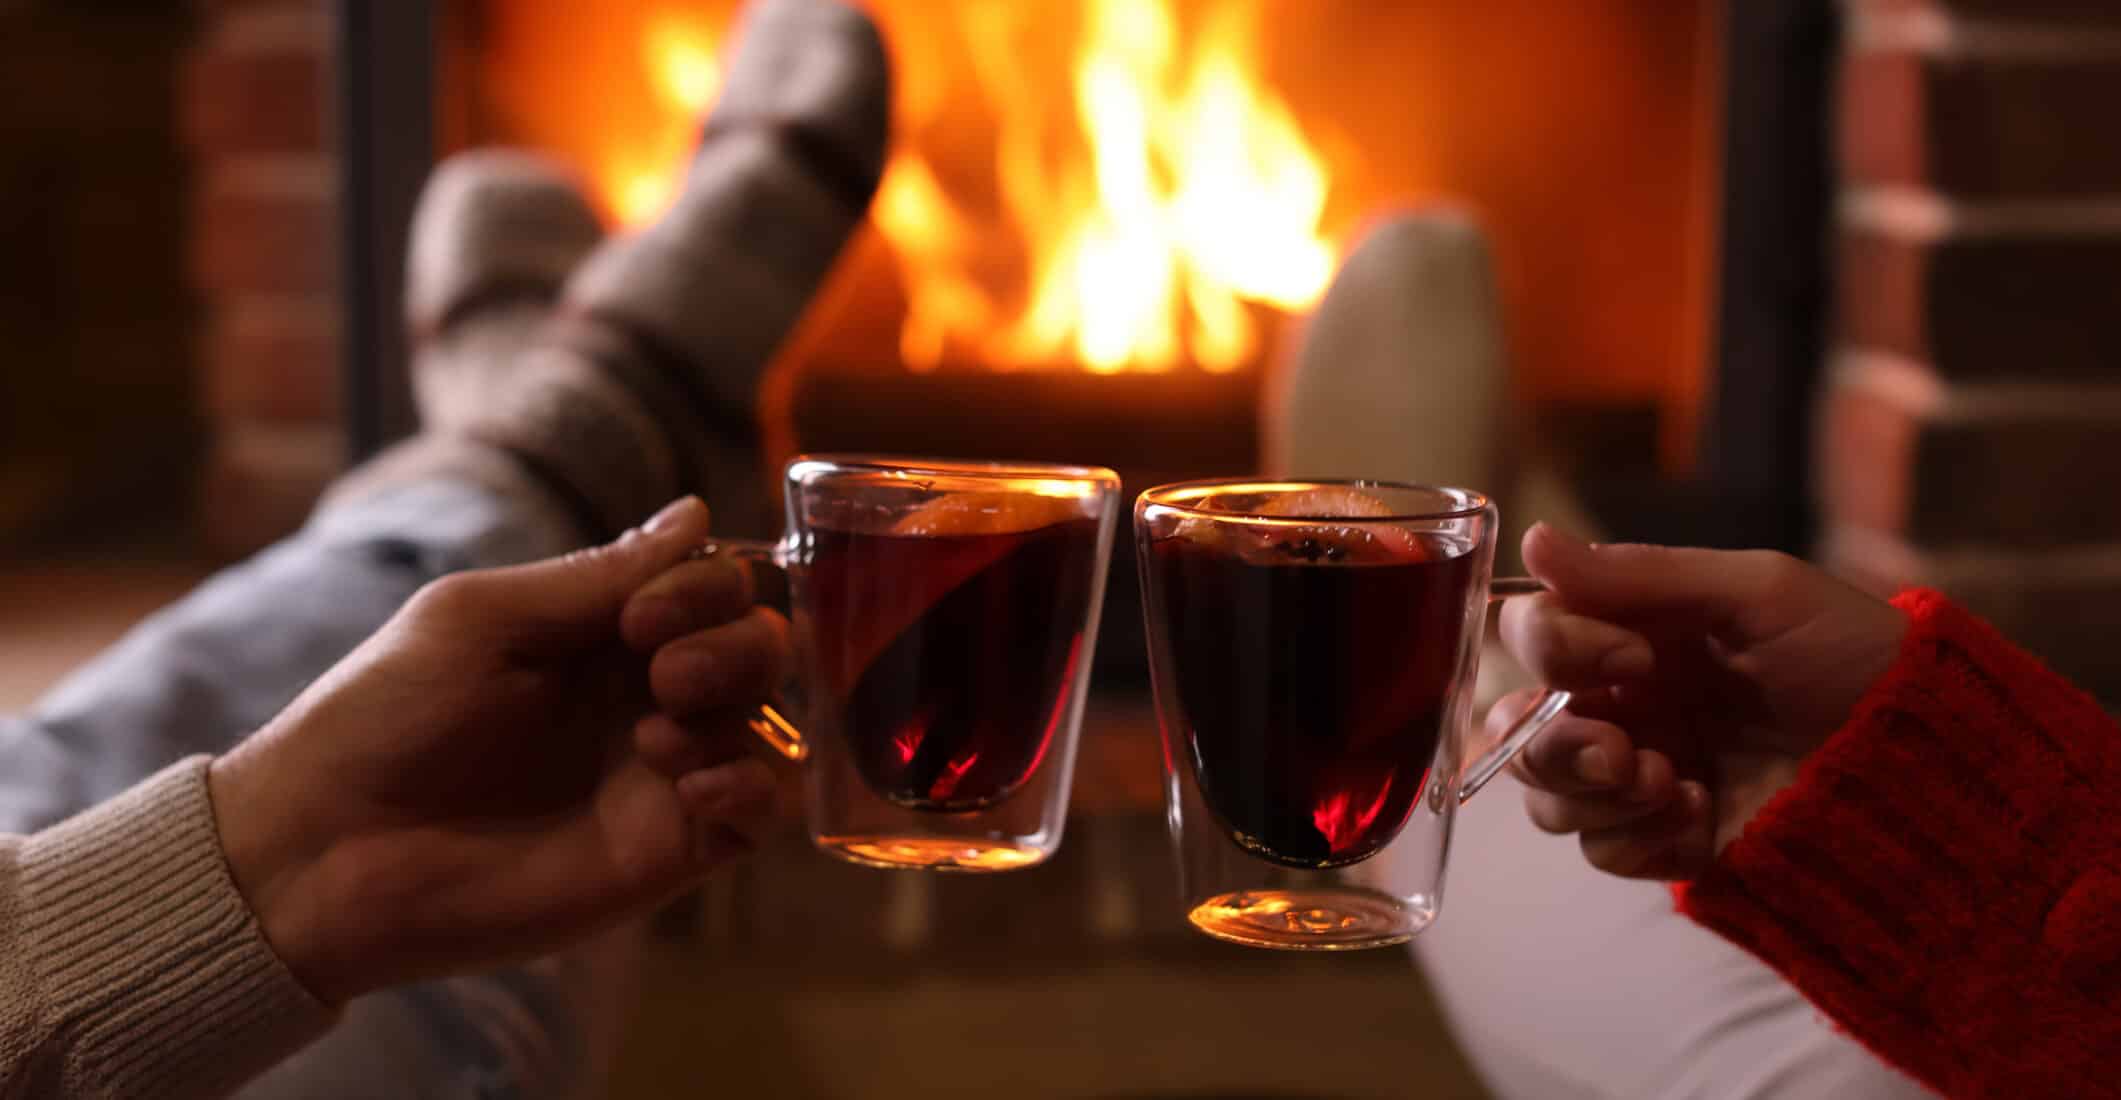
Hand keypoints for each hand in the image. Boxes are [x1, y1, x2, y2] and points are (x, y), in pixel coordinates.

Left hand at [209, 497, 789, 1003]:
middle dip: (731, 641)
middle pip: (755, 645)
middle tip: (659, 670)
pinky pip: (758, 811)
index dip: (702, 585)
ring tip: (655, 734)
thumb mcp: (483, 620)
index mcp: (597, 634)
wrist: (323, 852)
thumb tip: (698, 513)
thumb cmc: (380, 717)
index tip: (641, 617)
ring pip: (769, 720)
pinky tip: (689, 781)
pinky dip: (751, 784)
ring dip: (734, 708)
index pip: (708, 585)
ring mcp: (657, 777)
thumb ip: (596, 577)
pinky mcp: (664, 852)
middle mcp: (640, 698)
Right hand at [1491, 523, 1906, 878]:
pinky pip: (1601, 851)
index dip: (1553, 646)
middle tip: (1621, 752)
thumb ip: (1641, 574)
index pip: (1529, 633)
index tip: (1631, 655)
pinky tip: (1698, 817)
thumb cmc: (1854, 658)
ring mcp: (1642, 778)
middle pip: (1513, 726)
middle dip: (1550, 742)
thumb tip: (1535, 538)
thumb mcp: (1759, 593)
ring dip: (1593, 792)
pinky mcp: (1667, 844)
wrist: (1931, 767)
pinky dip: (1636, 837)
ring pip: (1546, 796)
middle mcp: (1624, 703)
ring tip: (1673, 785)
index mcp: (1635, 633)